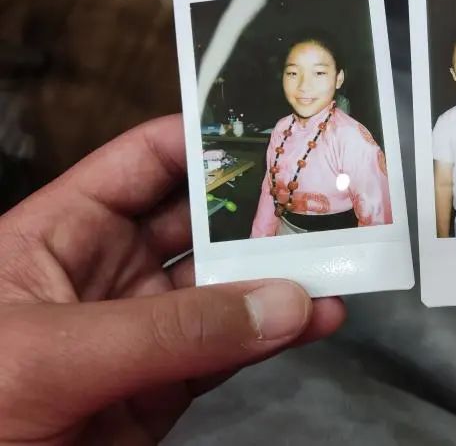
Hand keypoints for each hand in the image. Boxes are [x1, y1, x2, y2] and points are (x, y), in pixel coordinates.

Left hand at [0, 115, 345, 444]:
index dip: (204, 141)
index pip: (144, 163)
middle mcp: (109, 271)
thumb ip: (170, 329)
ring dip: (280, 276)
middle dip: (259, 211)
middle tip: (323, 199)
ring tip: (337, 261)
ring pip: (226, 290)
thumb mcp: (52, 352)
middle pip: (200, 224)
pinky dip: (278, 336)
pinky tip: (316, 319)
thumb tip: (282, 303)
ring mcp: (144, 330)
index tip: (271, 134)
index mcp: (64, 231)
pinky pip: (232, 350)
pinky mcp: (168, 386)